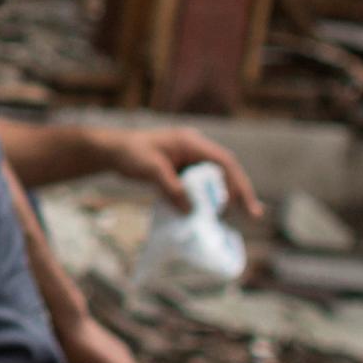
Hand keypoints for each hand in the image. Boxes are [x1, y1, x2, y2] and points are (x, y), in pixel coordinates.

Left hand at [106, 126, 262, 216]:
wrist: (111, 151)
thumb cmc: (130, 154)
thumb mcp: (151, 170)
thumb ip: (171, 189)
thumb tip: (191, 211)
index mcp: (191, 143)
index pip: (224, 162)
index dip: (238, 183)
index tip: (246, 204)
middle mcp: (194, 150)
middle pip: (224, 172)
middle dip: (238, 192)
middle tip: (252, 215)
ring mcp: (188, 161)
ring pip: (213, 180)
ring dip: (222, 198)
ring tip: (230, 219)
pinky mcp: (181, 172)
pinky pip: (199, 186)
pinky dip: (205, 200)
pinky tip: (209, 215)